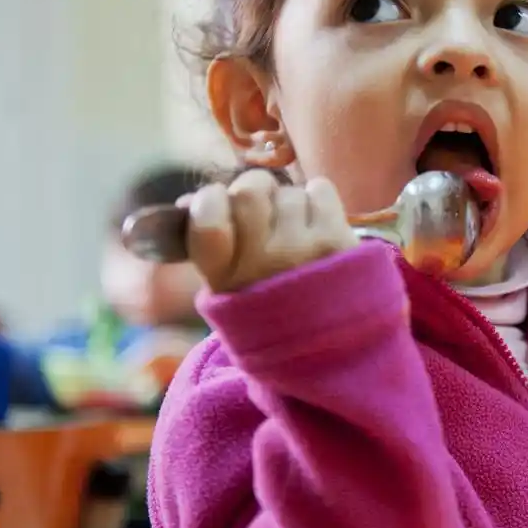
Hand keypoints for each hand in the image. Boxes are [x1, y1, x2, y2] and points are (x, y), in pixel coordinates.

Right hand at [184, 170, 358, 293]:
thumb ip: (207, 243)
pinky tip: (318, 226)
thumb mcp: (226, 283)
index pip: (206, 218)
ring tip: (297, 231)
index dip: (211, 199)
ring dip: (292, 202)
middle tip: (264, 204)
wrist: (324, 339)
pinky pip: (320, 190)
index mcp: (222, 276)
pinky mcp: (337, 242)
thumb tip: (190, 199)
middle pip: (249, 191)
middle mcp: (260, 263)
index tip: (220, 200)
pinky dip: (319, 200)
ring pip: (289, 192)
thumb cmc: (267, 301)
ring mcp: (301, 251)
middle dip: (256, 188)